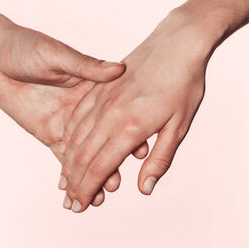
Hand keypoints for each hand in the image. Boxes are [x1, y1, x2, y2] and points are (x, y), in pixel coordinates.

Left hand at [0, 19, 125, 205]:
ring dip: (97, 175)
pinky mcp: (49, 133)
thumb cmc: (26, 47)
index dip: (130, 130)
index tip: (141, 149)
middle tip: (118, 183)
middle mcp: (84, 107)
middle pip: (104, 138)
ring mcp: (67, 122)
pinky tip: (78, 193)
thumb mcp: (55, 55)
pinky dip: (71, 176)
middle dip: (113, 161)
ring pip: (86, 154)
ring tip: (105, 194)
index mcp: (91, 85)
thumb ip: (85, 66)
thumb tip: (118, 69)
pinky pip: (63, 158)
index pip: (116, 111)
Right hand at [60, 8, 213, 211]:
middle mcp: (110, 113)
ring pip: (76, 136)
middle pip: (82, 155)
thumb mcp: (179, 125)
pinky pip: (77, 115)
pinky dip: (69, 136)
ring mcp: (102, 97)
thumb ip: (160, 158)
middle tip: (68, 203)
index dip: (87, 189)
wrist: (177, 42)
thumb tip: (144, 187)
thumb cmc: (183, 83)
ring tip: (65, 181)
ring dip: (68, 162)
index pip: (100, 167)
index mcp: (130, 126)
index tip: (79, 205)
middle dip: (74, 182)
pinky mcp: (100, 86)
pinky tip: (68, 146)